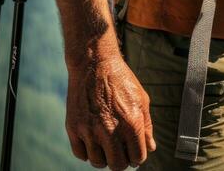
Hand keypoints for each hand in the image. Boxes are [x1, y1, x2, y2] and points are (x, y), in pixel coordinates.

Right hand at [66, 54, 155, 168]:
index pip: (137, 158)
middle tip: (119, 149)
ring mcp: (90, 130)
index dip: (137, 156)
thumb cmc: (120, 79)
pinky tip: (93, 139)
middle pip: (117, 165)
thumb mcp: (141, 98)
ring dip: (103, 156)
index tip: (133, 150)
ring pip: (97, 162)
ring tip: (106, 143)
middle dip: (121, 160)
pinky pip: (80, 154)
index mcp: (131, 123)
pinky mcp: (74, 127)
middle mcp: (110, 130)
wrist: (94, 62)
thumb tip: (150, 148)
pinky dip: (87, 151)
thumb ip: (147, 126)